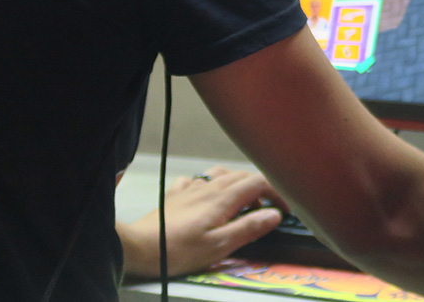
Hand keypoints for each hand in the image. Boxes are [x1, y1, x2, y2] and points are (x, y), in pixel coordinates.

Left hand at [119, 166, 285, 278]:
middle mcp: (209, 186)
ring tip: (239, 202)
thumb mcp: (219, 246)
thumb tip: (274, 214)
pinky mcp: (176, 194)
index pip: (258, 182)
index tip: (284, 208)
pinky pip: (197, 179)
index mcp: (223, 197)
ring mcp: (191, 188)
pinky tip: (206, 197)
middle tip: (266, 210)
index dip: (276, 192)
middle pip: (243, 175)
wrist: (139, 246)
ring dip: (236, 183)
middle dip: (261, 189)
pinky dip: (209, 184)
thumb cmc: (179, 250)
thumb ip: (248, 228)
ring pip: (221, 173)